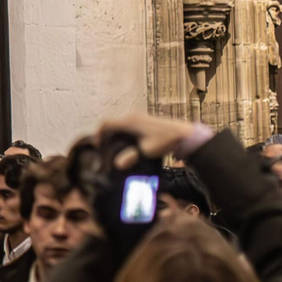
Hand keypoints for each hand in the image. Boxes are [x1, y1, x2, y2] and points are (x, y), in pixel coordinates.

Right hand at [97, 113, 211, 164]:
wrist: (185, 134)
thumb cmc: (165, 141)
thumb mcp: (147, 151)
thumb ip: (131, 157)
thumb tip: (117, 165)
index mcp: (129, 122)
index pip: (106, 124)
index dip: (98, 134)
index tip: (97, 146)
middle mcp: (132, 117)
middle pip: (112, 124)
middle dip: (106, 136)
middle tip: (105, 150)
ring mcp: (139, 118)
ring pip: (121, 125)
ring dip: (115, 135)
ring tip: (115, 149)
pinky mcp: (145, 121)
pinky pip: (128, 126)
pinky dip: (124, 134)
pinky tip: (128, 145)